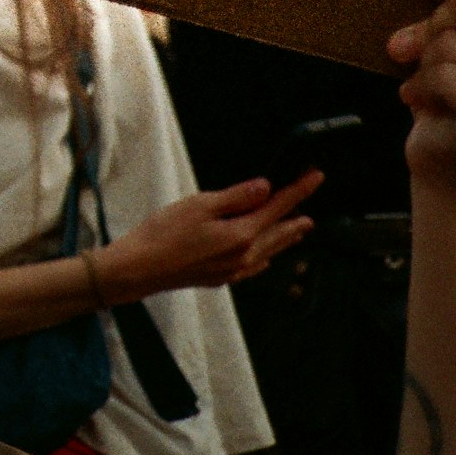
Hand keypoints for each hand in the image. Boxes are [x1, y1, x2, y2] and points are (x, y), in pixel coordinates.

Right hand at [97, 172, 321, 300]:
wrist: (140, 268)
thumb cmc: (164, 233)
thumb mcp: (200, 205)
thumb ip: (236, 197)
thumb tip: (265, 188)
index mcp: (241, 234)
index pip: (277, 207)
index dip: (298, 190)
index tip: (315, 177)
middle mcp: (244, 255)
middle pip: (278, 233)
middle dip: (296, 218)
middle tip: (311, 208)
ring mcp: (234, 270)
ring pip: (269, 251)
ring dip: (285, 238)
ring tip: (299, 231)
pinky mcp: (221, 278)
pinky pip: (255, 266)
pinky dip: (266, 256)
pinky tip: (265, 257)